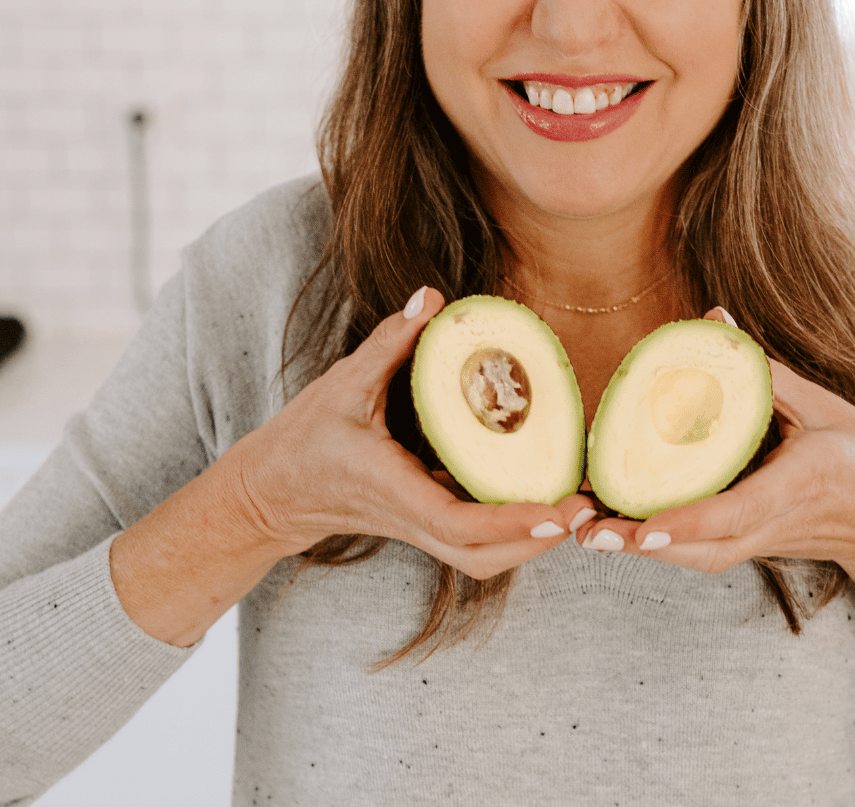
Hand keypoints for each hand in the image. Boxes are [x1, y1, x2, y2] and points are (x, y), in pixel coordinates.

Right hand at [227, 287, 594, 580]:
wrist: (269, 494)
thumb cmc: (303, 439)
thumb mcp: (342, 383)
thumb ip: (390, 340)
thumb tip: (432, 296)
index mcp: (393, 489)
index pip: (459, 526)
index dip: (511, 521)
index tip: (556, 509)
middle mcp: (411, 518)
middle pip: (483, 557)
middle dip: (536, 540)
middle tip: (585, 510)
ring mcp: (418, 528)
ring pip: (482, 558)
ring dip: (530, 541)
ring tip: (575, 508)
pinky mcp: (423, 523)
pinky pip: (474, 542)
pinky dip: (511, 530)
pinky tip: (542, 497)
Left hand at [574, 306, 854, 575]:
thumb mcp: (824, 405)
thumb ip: (761, 367)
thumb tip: (713, 315)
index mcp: (798, 486)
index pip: (737, 511)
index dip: (688, 521)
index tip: (642, 527)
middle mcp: (773, 525)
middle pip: (701, 548)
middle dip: (642, 543)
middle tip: (585, 530)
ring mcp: (760, 543)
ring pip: (695, 557)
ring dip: (639, 548)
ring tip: (585, 529)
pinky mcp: (749, 545)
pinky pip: (699, 551)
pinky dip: (657, 542)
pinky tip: (614, 523)